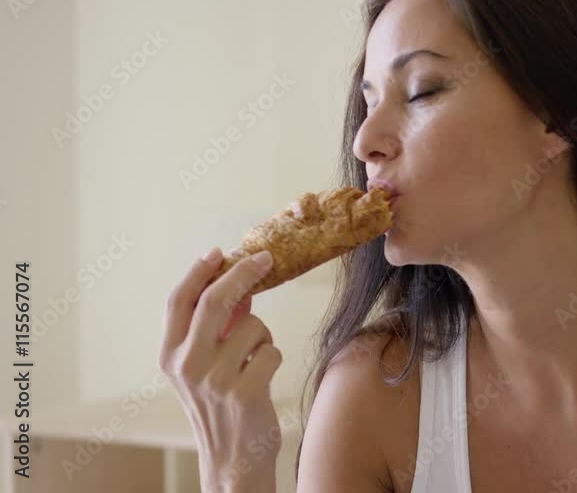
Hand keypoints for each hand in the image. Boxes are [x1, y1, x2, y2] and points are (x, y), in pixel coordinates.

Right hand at [159, 247, 282, 492]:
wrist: (232, 459)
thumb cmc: (221, 405)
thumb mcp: (205, 365)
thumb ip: (217, 326)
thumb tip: (241, 282)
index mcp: (170, 355)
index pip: (179, 300)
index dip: (199, 271)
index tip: (221, 251)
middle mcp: (186, 365)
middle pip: (215, 300)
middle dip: (244, 272)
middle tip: (267, 257)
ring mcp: (214, 380)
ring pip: (254, 325)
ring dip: (263, 335)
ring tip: (254, 362)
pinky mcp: (243, 392)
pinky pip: (272, 350)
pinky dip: (273, 358)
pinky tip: (262, 378)